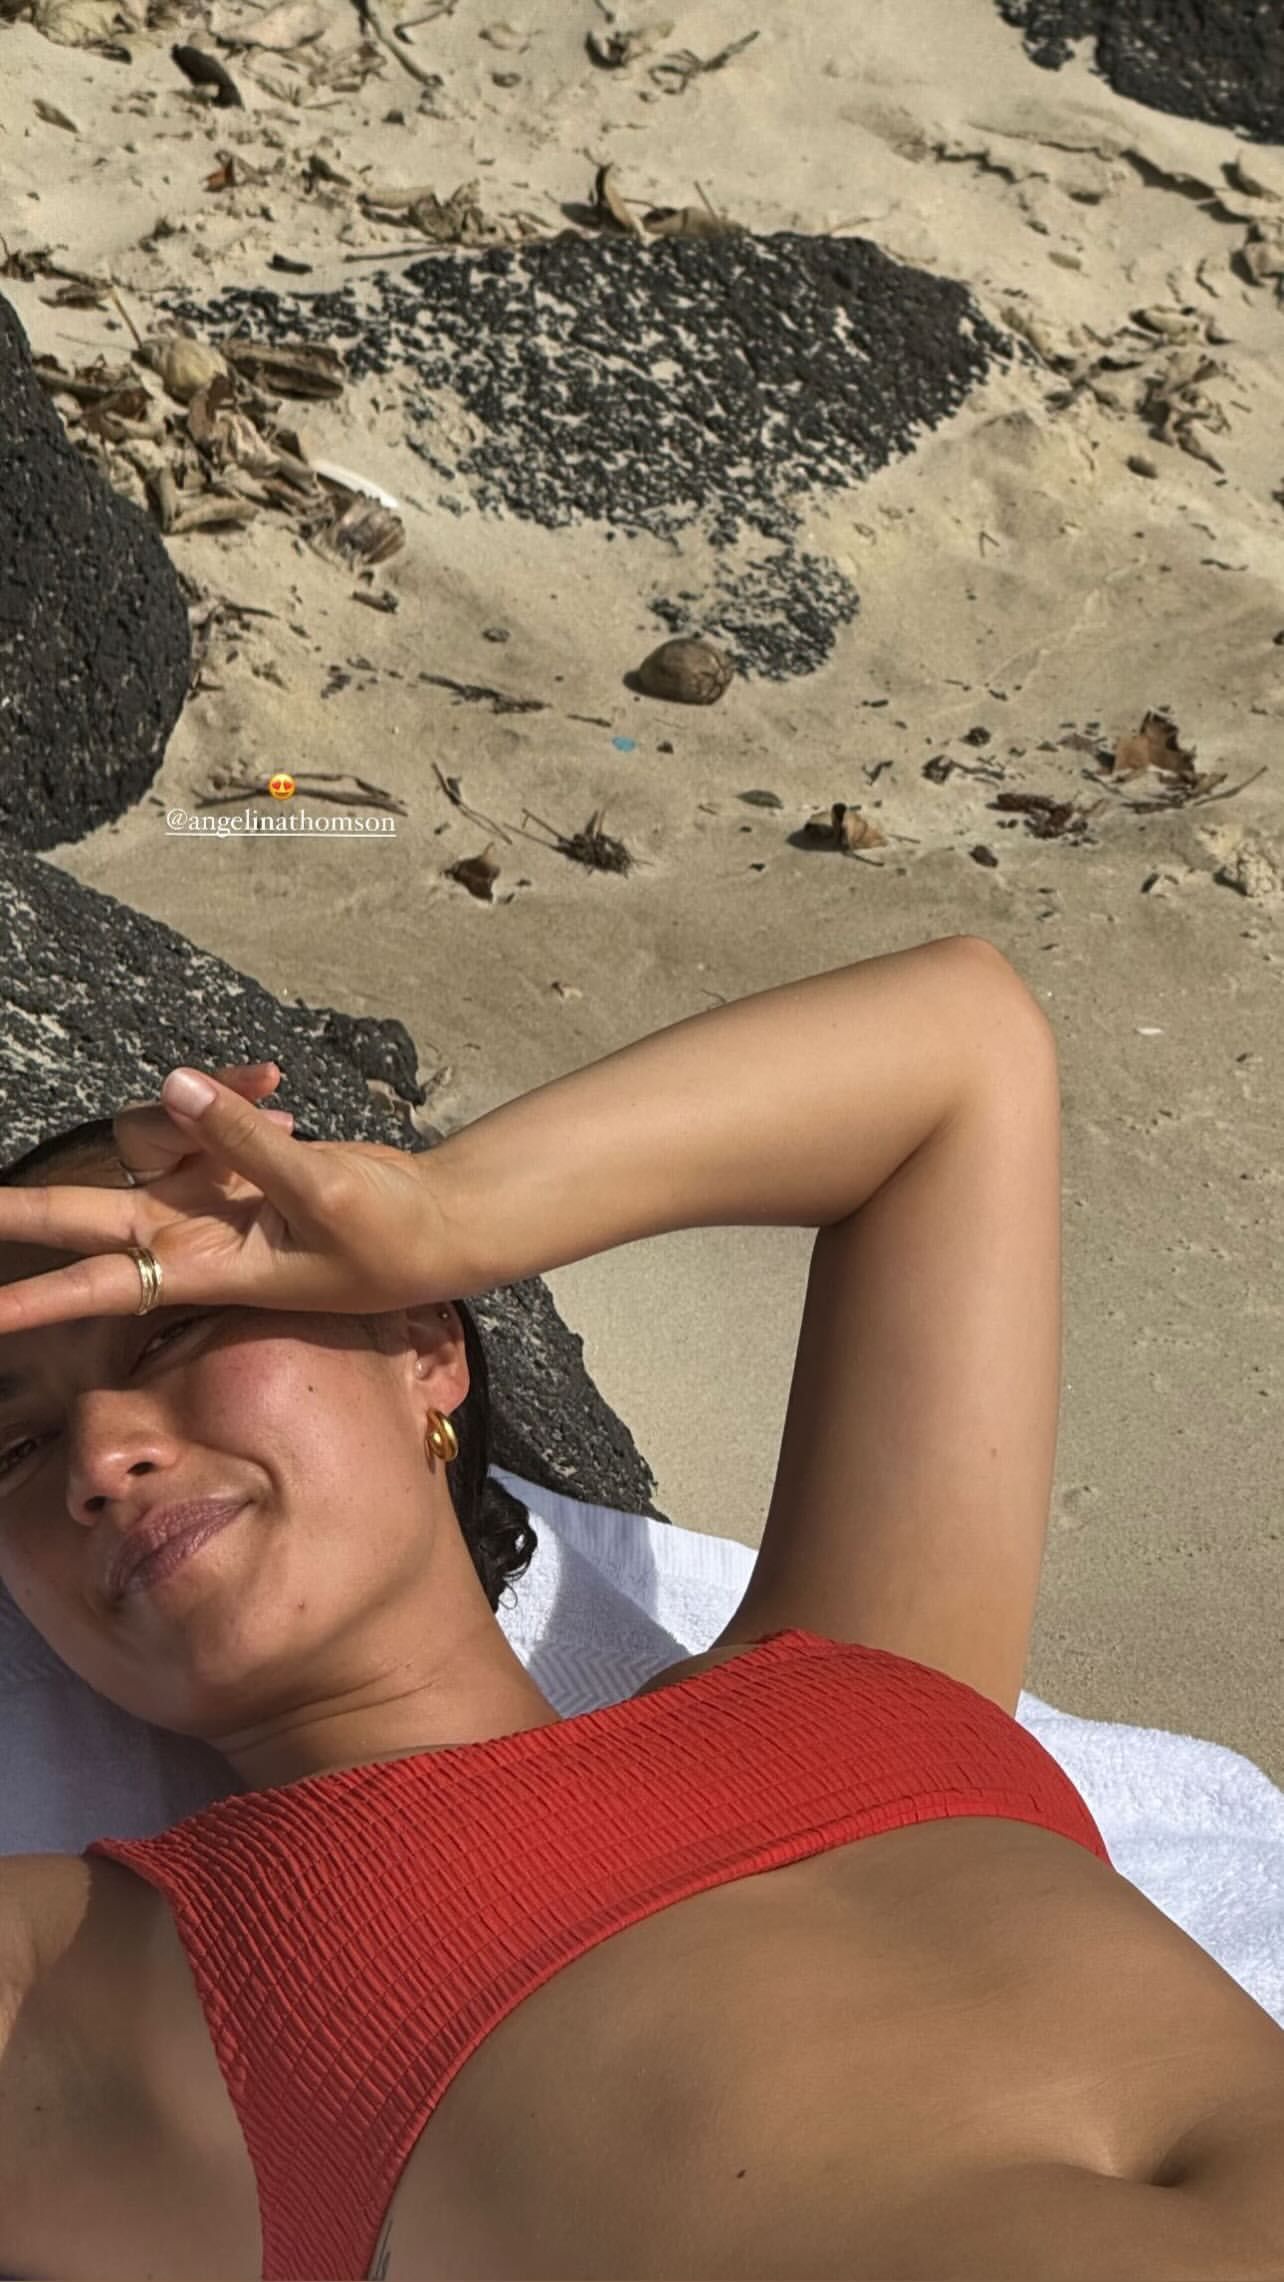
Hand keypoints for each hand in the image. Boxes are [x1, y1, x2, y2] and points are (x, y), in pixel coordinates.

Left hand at [0, 1064, 461, 1333]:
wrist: (438, 1221)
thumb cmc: (386, 1235)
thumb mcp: (319, 1189)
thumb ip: (241, 1140)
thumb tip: (176, 1084)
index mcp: (202, 1265)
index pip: (98, 1283)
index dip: (32, 1299)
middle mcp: (191, 1233)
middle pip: (86, 1215)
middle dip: (19, 1211)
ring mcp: (211, 1196)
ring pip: (153, 1142)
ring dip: (186, 1110)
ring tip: (265, 1090)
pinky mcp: (238, 1162)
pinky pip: (207, 1114)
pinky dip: (233, 1091)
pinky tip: (272, 1081)